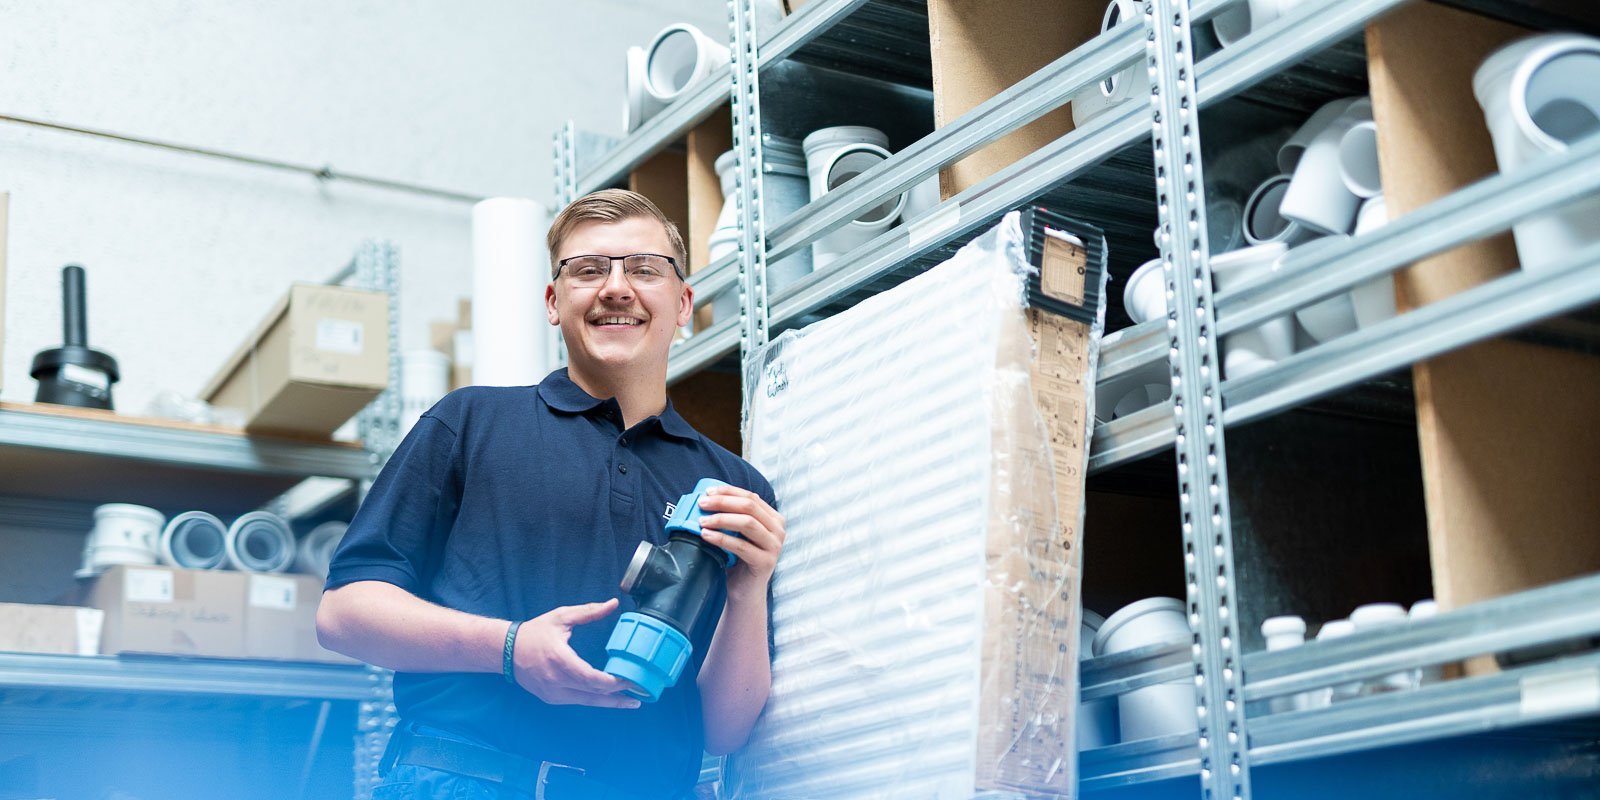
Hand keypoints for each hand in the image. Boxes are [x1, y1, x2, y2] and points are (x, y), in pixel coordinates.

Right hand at [512, 598, 640, 708]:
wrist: (505, 650)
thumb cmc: (535, 632)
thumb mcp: (562, 617)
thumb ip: (589, 612)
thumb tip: (613, 604)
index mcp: (560, 660)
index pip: (592, 679)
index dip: (614, 683)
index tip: (632, 680)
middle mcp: (556, 681)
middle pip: (594, 694)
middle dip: (618, 695)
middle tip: (639, 694)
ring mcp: (552, 693)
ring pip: (587, 702)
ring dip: (609, 702)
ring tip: (630, 702)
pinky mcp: (551, 698)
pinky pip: (577, 701)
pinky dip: (594, 699)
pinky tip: (608, 698)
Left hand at [697, 486, 785, 604]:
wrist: (744, 592)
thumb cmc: (738, 560)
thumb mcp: (738, 534)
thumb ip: (733, 516)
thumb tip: (707, 497)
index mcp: (774, 519)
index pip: (750, 497)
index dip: (728, 491)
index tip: (707, 492)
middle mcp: (778, 530)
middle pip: (749, 507)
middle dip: (722, 502)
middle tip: (702, 504)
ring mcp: (774, 546)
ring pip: (747, 523)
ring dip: (721, 519)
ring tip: (702, 521)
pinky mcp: (766, 562)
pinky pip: (741, 546)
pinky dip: (721, 538)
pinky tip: (706, 536)